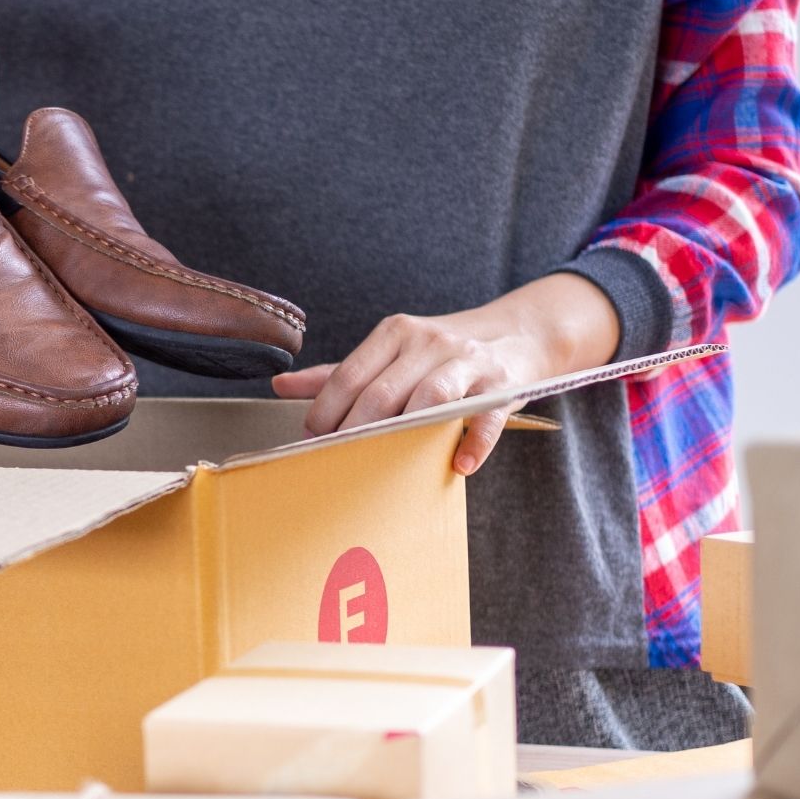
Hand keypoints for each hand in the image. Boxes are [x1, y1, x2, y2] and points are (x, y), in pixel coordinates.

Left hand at [270, 274, 620, 475]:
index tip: (312, 441)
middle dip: (355, 430)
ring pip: (430, 397)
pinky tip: (459, 464)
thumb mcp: (391, 352)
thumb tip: (280, 386)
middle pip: (383, 392)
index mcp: (395, 333)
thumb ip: (339, 373)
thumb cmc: (441, 353)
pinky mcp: (503, 385)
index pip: (350, 375)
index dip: (326, 411)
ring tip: (384, 463)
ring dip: (404, 433)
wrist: (519, 334)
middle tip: (339, 461)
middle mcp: (429, 342)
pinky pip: (486, 417)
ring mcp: (468, 362)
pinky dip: (474, 442)